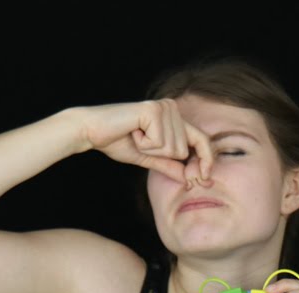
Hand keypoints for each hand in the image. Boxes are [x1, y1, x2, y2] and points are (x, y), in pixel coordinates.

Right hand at [75, 100, 211, 184]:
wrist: (91, 130)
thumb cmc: (117, 141)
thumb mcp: (148, 157)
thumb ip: (168, 165)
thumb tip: (188, 178)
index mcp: (174, 116)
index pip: (202, 139)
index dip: (208, 159)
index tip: (206, 177)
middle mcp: (172, 108)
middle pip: (183, 150)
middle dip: (160, 155)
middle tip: (139, 142)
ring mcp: (164, 108)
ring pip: (172, 148)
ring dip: (150, 149)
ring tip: (135, 136)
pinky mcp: (154, 111)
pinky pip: (159, 143)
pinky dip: (144, 144)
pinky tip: (132, 132)